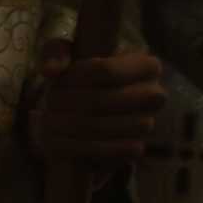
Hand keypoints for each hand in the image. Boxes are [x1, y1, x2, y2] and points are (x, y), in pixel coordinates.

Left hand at [28, 41, 163, 169]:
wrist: (92, 111)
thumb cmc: (81, 75)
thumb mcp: (68, 53)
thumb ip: (56, 52)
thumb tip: (50, 71)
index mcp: (147, 65)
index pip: (105, 70)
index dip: (73, 77)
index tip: (56, 80)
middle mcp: (155, 94)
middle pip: (100, 101)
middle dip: (66, 102)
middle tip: (47, 102)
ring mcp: (147, 124)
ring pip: (101, 127)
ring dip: (66, 125)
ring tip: (48, 119)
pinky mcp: (135, 148)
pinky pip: (105, 151)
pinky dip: (76, 147)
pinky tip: (59, 138)